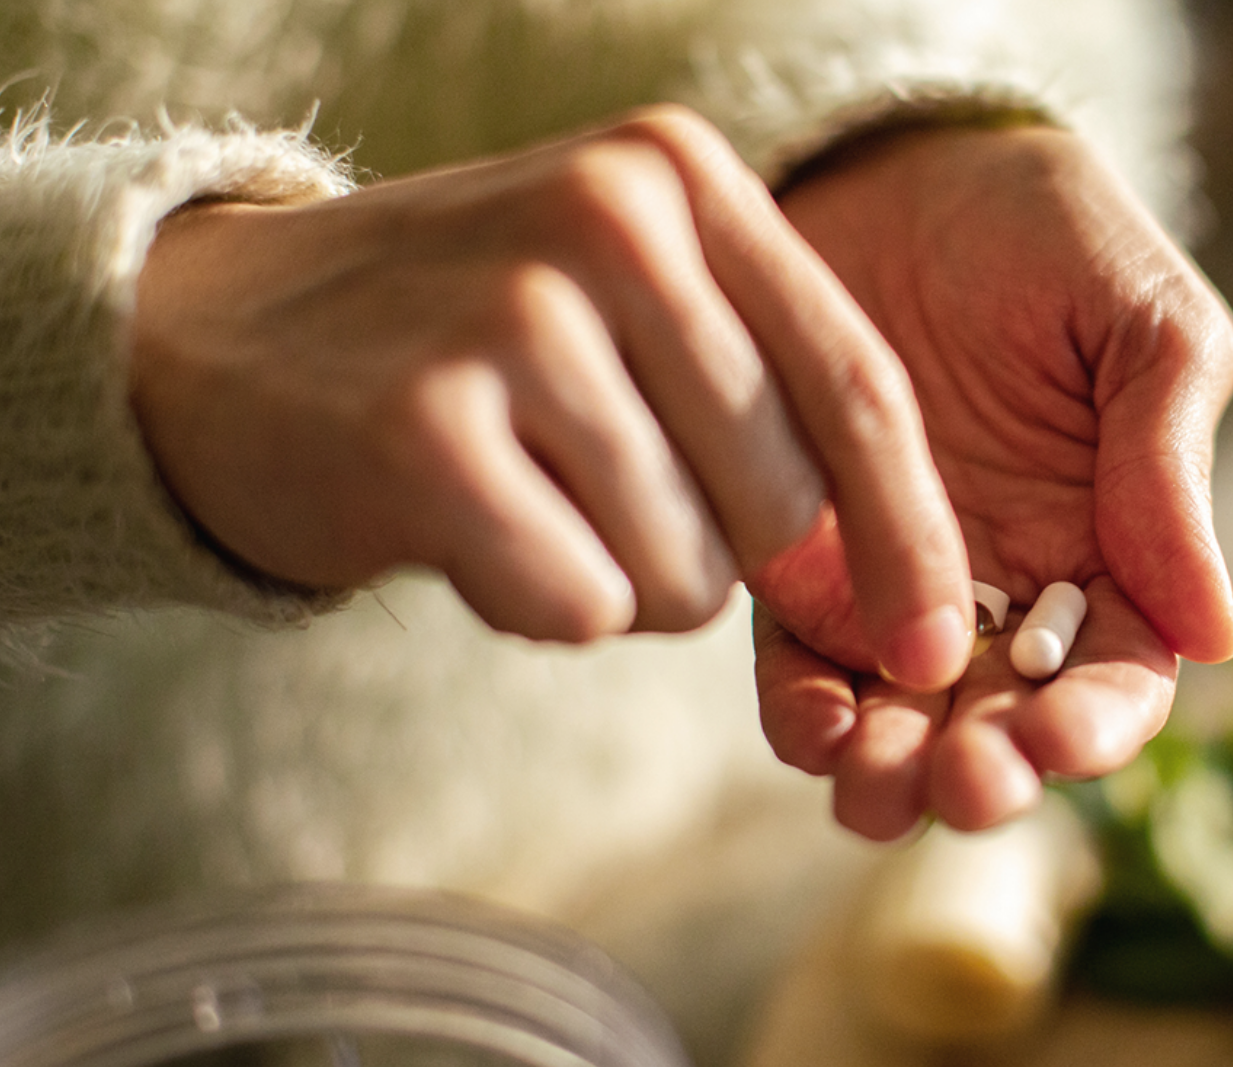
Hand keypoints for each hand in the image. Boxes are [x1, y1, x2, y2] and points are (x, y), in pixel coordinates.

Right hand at [132, 107, 974, 683]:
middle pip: (781, 503)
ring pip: (683, 573)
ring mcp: (515, 317)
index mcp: (680, 176)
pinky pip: (578, 606)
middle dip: (717, 554)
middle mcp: (610, 220)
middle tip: (599, 493)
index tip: (938, 646)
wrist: (215, 339)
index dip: (913, 537)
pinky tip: (465, 527)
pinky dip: (535, 602)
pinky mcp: (427, 430)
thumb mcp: (625, 299)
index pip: (860, 385)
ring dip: (619, 579)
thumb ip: (764, 390)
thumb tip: (896, 581)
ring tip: (523, 493)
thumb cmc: (468, 343)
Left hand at [753, 125, 1232, 838]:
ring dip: (890, 772)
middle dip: (985, 772)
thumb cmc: (1048, 232)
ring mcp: (897, 581)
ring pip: (900, 719)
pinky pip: (799, 659)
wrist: (900, 163)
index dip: (1095, 728)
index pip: (1118, 678)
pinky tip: (809, 723)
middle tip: (959, 782)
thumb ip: (1172, 467)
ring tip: (872, 783)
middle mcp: (1007, 591)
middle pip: (1006, 726)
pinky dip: (803, 711)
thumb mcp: (1146, 325)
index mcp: (1113, 550)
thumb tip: (1218, 635)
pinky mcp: (799, 557)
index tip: (1058, 740)